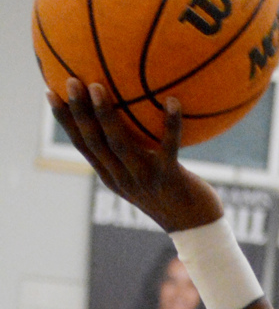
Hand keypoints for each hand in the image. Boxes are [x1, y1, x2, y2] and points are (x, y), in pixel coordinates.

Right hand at [49, 81, 222, 234]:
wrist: (196, 228)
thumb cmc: (173, 194)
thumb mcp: (144, 175)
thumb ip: (133, 151)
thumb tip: (128, 114)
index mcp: (112, 176)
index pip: (82, 145)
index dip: (66, 120)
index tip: (51, 93)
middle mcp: (123, 179)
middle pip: (94, 143)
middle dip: (79, 112)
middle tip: (72, 81)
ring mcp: (145, 179)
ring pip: (119, 144)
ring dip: (106, 115)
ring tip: (97, 86)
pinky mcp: (170, 178)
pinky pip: (169, 146)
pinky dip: (171, 123)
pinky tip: (172, 100)